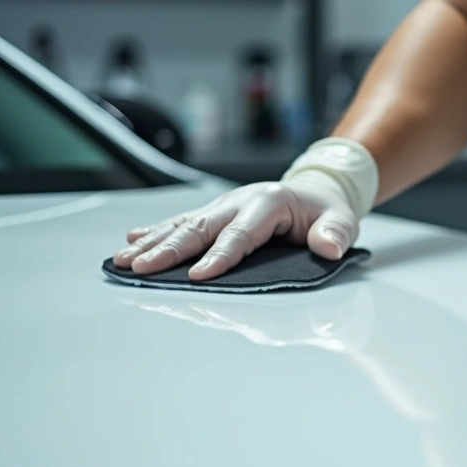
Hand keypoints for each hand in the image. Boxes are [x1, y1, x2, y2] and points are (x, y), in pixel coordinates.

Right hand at [112, 173, 359, 280]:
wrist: (316, 190)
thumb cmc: (326, 211)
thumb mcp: (342, 220)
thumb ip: (336, 234)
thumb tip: (328, 248)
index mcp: (268, 203)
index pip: (241, 235)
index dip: (220, 256)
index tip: (199, 276)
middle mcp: (239, 202)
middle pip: (200, 228)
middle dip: (169, 249)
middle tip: (143, 268)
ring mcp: (223, 207)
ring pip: (183, 224)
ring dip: (153, 242)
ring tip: (125, 259)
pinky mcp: (215, 214)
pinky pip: (181, 222)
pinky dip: (155, 231)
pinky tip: (132, 240)